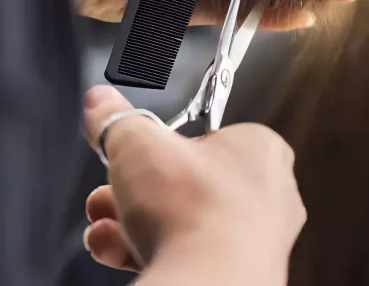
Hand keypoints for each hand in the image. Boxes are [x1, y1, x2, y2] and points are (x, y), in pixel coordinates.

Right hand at [82, 85, 304, 285]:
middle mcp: (268, 193)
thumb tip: (100, 102)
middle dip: (139, 190)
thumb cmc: (194, 209)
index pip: (207, 136)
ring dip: (135, 223)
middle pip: (189, 183)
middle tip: (111, 192)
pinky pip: (190, 255)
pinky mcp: (240, 273)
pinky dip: (152, 252)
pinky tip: (117, 252)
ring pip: (186, 222)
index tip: (134, 153)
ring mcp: (257, 238)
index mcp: (260, 148)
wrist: (211, 283)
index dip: (164, 146)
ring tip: (104, 228)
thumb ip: (117, 120)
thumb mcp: (139, 146)